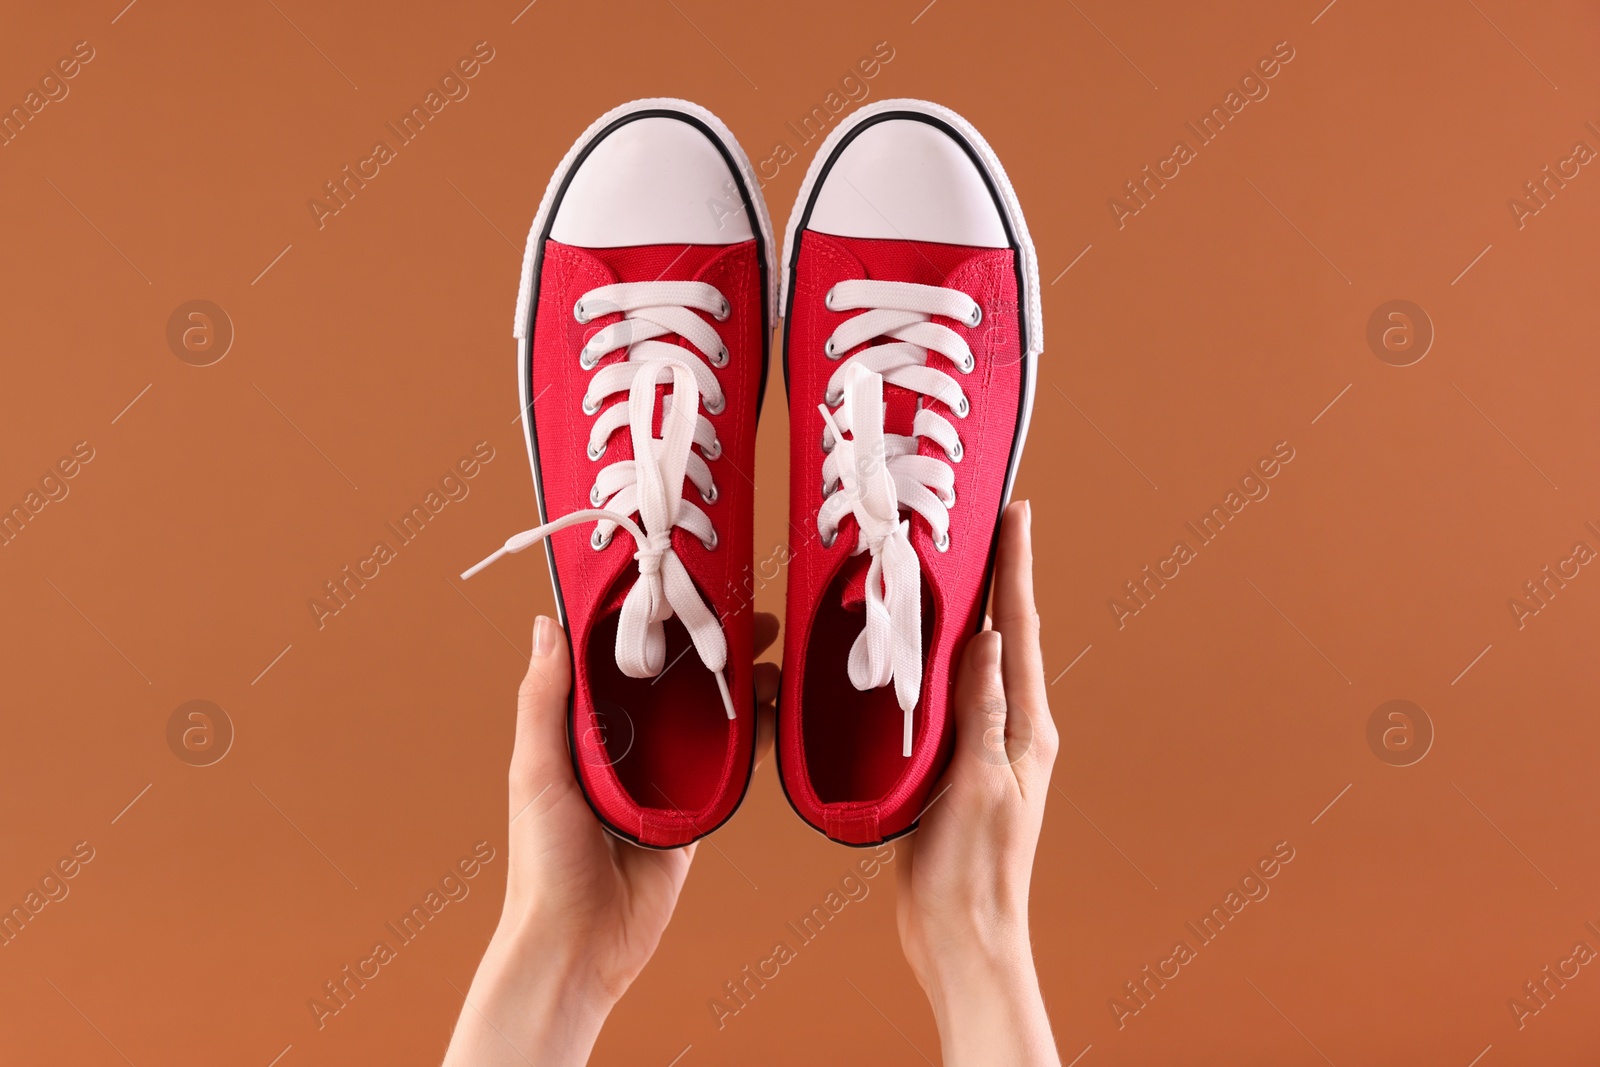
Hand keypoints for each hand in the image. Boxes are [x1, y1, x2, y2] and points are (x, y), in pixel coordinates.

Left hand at [441, 611, 779, 1066]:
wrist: (579, 947)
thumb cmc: (543, 862)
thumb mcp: (535, 771)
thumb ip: (545, 700)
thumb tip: (545, 625)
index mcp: (581, 732)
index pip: (618, 663)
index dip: (650, 625)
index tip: (682, 588)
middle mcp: (624, 749)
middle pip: (673, 684)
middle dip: (708, 648)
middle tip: (748, 616)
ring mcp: (665, 779)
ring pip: (708, 718)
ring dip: (738, 685)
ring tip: (772, 656)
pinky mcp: (698, 813)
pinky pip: (732, 767)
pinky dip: (756, 736)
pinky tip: (776, 710)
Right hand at [896, 501, 1060, 1065]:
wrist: (958, 933)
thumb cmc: (974, 869)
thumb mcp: (980, 784)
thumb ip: (983, 712)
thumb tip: (991, 638)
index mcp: (1027, 728)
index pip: (1022, 629)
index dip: (1018, 567)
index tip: (1017, 511)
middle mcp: (1011, 728)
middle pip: (1005, 634)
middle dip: (998, 575)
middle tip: (983, 520)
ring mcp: (982, 744)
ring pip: (974, 661)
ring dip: (966, 611)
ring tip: (950, 564)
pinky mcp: (951, 763)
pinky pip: (945, 694)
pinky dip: (935, 658)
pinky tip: (914, 646)